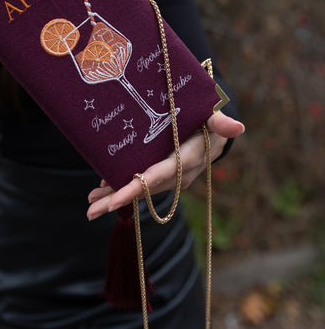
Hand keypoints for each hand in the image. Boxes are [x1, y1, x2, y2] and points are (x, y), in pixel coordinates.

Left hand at [86, 111, 243, 220]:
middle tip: (91, 211)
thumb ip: (221, 122)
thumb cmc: (211, 119)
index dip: (137, 188)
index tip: (114, 200)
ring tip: (90, 206)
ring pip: (140, 190)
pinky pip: (142, 184)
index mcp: (188, 159)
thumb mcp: (216, 117)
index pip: (159, 175)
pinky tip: (101, 190)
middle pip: (145, 189)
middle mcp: (179, 175)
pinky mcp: (164, 176)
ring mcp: (171, 178)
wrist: (215, 133)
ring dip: (115, 198)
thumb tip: (238, 127)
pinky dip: (121, 188)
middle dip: (118, 199)